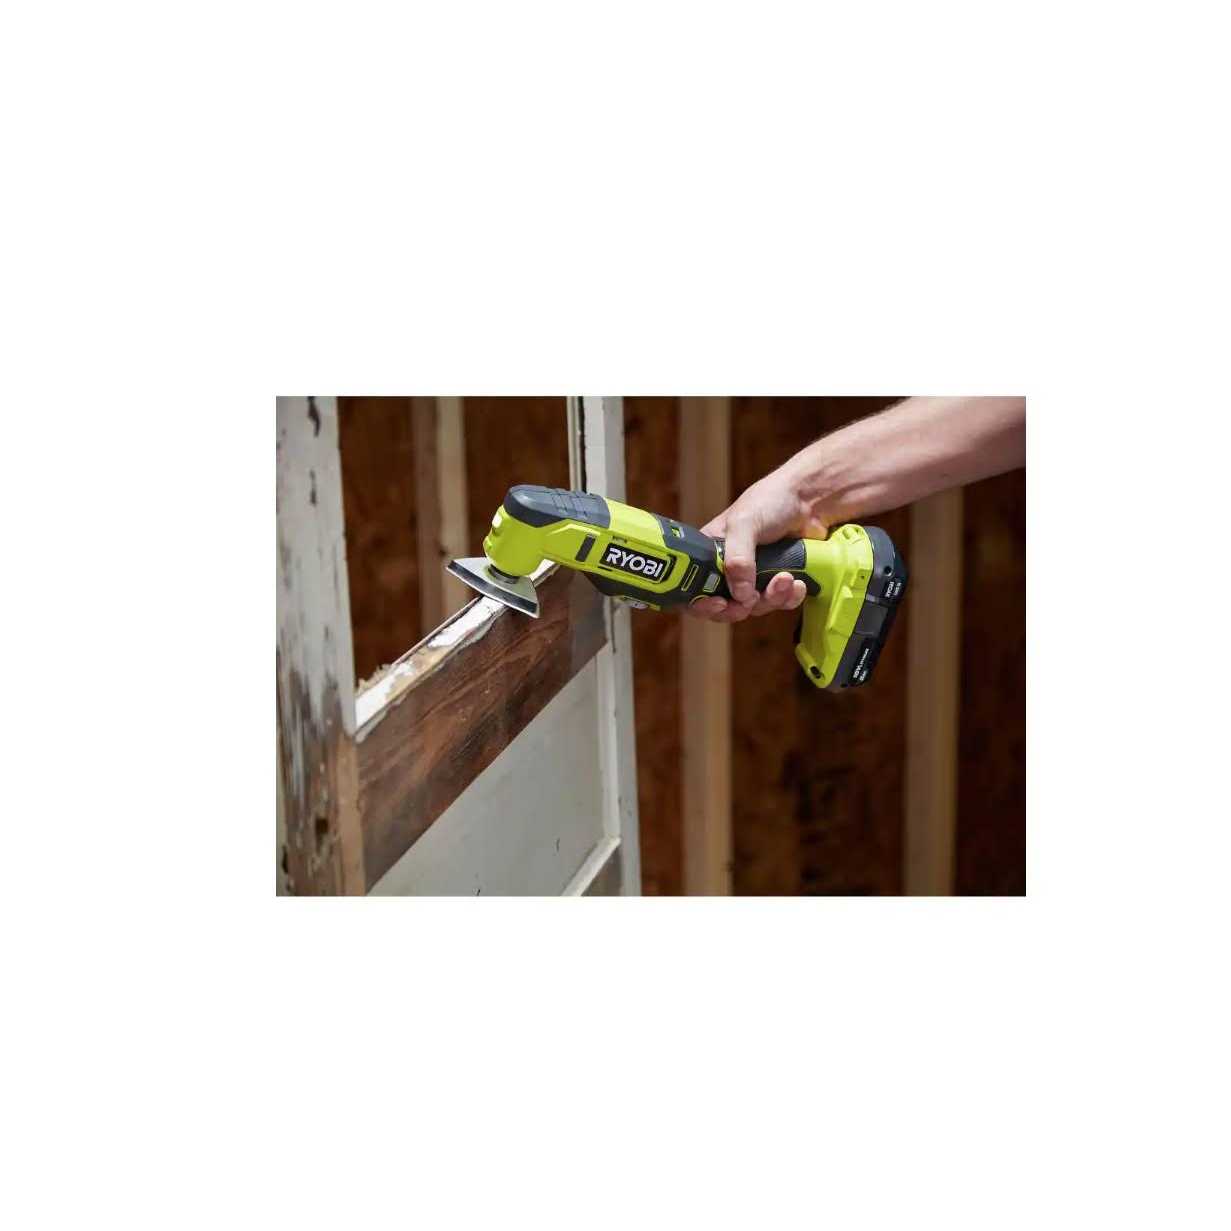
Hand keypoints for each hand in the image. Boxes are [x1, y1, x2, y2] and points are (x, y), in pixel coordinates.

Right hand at [685, 466, 828, 623]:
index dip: (701, 603)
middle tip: (750, 600)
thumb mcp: (745, 522)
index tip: (718, 604)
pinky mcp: (777, 582)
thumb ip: (737, 557)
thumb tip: (740, 593)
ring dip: (771, 597)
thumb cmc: (771, 500)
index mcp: (709, 553)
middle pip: (724, 606)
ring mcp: (754, 577)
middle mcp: (728, 568)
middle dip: (739, 607)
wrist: (810, 499)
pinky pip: (779, 603)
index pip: (693, 588)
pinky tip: (798, 583)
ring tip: (785, 577)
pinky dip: (789, 597)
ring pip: (755, 606)